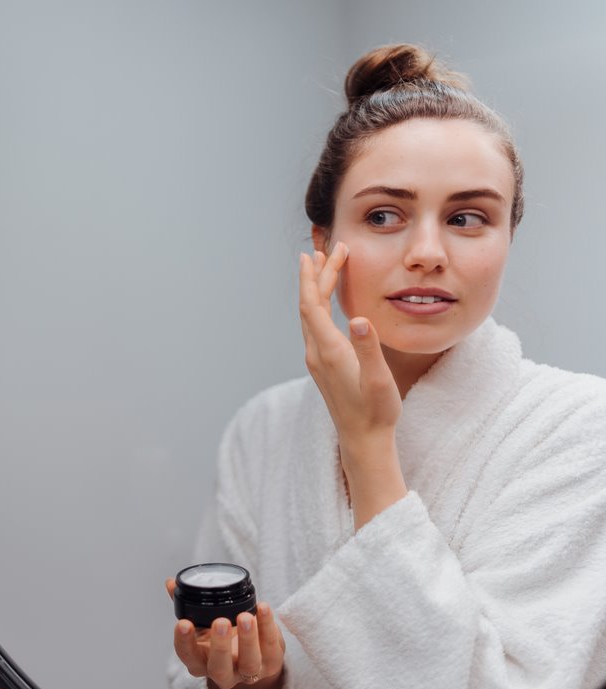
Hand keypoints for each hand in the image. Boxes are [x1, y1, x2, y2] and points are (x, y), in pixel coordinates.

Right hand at [166, 579, 284, 688]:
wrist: (253, 656)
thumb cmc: (222, 637)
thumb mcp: (203, 624)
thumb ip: (188, 604)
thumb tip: (171, 583)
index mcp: (201, 662)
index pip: (188, 656)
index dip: (184, 642)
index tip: (184, 623)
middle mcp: (223, 673)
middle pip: (219, 668)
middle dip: (220, 646)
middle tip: (221, 621)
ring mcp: (248, 672)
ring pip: (249, 663)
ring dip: (248, 640)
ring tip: (246, 615)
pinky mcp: (272, 664)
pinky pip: (272, 648)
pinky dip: (268, 627)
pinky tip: (263, 608)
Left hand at [298, 243, 400, 447]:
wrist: (362, 440)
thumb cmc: (375, 411)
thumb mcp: (378, 379)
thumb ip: (369, 348)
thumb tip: (359, 319)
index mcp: (327, 351)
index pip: (312, 305)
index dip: (312, 278)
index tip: (315, 253)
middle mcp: (316, 353)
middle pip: (309, 305)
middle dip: (317, 275)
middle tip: (328, 248)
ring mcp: (317, 359)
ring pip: (310, 315)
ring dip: (316, 289)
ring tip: (323, 265)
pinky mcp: (323, 364)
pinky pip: (315, 326)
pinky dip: (319, 305)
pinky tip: (327, 300)